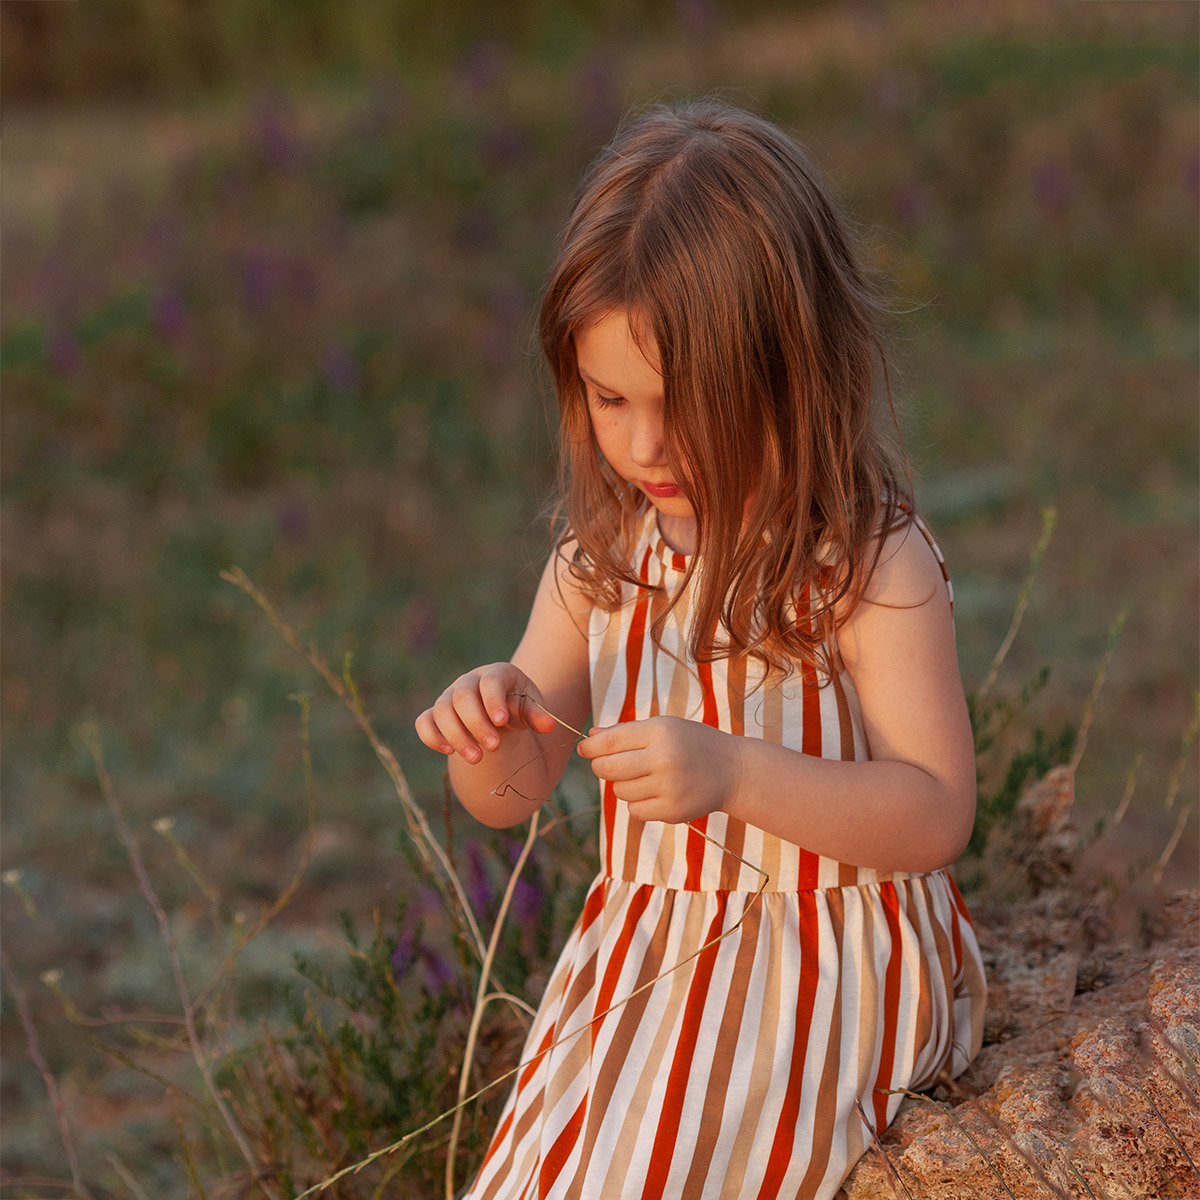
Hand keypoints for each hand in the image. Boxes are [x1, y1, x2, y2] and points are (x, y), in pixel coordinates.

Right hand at [415, 663, 558, 764]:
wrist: (499, 712)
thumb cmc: (517, 707)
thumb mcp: (531, 709)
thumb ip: (538, 716)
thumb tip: (550, 726)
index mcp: (495, 674)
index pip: (491, 681)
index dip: (494, 700)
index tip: (502, 722)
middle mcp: (468, 682)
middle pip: (462, 697)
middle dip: (477, 724)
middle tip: (494, 747)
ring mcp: (449, 696)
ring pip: (441, 710)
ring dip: (457, 736)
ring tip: (476, 758)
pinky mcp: (435, 714)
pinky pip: (424, 722)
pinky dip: (432, 736)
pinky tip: (449, 751)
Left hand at [578, 716, 742, 823]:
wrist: (732, 770)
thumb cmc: (691, 743)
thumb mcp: (663, 727)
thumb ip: (626, 731)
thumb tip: (590, 738)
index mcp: (660, 731)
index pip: (610, 742)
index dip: (590, 747)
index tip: (584, 749)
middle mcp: (664, 758)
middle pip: (607, 769)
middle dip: (601, 767)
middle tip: (607, 765)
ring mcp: (669, 787)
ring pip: (620, 791)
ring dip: (624, 785)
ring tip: (644, 777)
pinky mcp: (673, 811)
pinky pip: (635, 810)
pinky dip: (638, 803)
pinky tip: (656, 792)